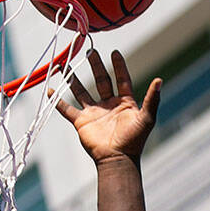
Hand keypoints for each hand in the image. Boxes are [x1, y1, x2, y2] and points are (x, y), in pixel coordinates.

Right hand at [55, 49, 160, 163]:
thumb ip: (152, 99)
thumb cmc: (134, 140)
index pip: (121, 79)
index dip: (118, 66)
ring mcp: (94, 112)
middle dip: (95, 66)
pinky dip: (57, 100)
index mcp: (124, 102)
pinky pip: (66, 109)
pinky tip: (50, 90)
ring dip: (73, 78)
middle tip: (90, 51)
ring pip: (81, 91)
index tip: (114, 53)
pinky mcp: (81, 122)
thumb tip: (159, 80)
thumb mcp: (146, 118)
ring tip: (65, 64)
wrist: (117, 159)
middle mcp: (108, 105)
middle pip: (101, 80)